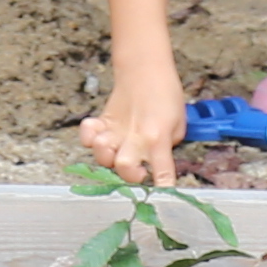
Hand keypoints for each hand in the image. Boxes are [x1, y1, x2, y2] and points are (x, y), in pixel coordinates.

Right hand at [78, 69, 183, 191]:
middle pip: (124, 167)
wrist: (146, 68)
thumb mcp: (179, 123)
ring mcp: (116, 130)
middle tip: (138, 170)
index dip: (163, 187)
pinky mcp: (103, 122)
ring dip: (108, 159)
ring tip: (117, 152)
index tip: (163, 198)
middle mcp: (135, 137)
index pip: (162, 171)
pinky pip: (87, 134)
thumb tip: (157, 160)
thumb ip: (168, 146)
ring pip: (102, 154)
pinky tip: (97, 139)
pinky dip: (88, 139)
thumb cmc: (166, 93)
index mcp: (158, 138)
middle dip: (130, 176)